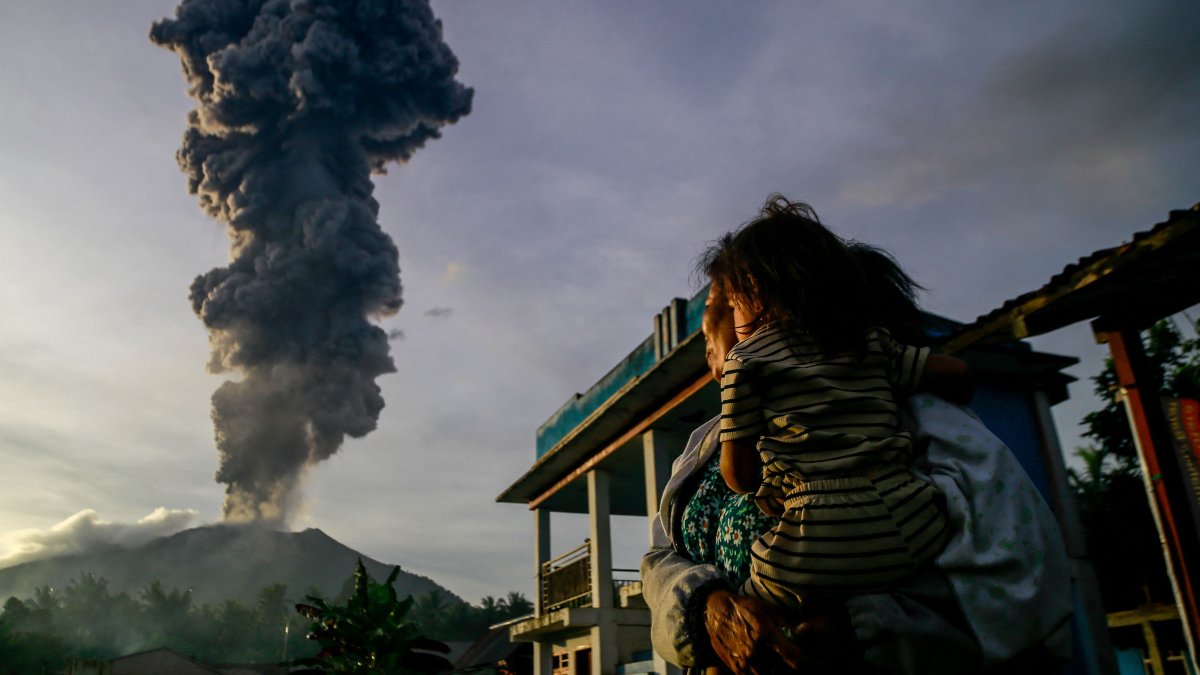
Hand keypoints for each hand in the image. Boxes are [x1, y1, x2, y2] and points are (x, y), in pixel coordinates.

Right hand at [704, 590, 831, 674]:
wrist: (713, 612)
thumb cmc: (744, 608)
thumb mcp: (767, 610)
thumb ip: (786, 625)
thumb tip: (805, 634)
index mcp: (766, 634)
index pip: (795, 658)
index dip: (812, 666)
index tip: (822, 667)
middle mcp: (756, 652)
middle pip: (784, 672)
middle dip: (797, 670)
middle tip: (807, 668)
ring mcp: (745, 663)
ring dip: (779, 672)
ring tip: (785, 665)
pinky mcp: (737, 669)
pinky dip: (765, 673)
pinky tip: (770, 667)